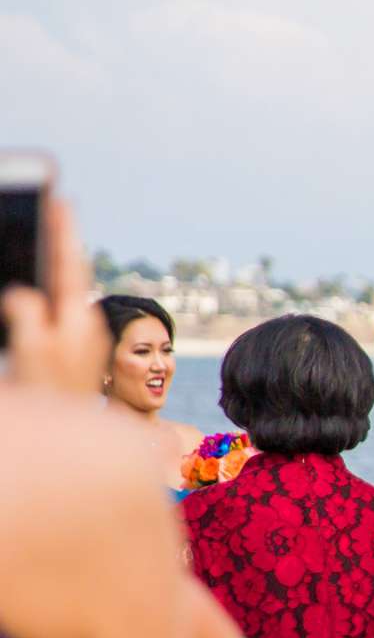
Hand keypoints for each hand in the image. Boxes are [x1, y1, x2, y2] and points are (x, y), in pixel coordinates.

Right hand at [1, 195, 106, 395]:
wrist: (64, 436)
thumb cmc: (47, 393)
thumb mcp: (31, 349)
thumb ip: (27, 312)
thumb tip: (24, 292)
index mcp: (77, 317)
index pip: (70, 263)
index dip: (64, 231)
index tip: (62, 200)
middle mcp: (84, 323)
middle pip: (68, 272)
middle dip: (59, 243)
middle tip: (54, 208)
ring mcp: (79, 336)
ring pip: (61, 290)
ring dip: (52, 266)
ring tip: (44, 237)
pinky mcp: (70, 348)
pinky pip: (54, 310)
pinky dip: (46, 292)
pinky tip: (35, 283)